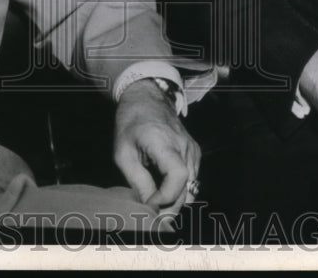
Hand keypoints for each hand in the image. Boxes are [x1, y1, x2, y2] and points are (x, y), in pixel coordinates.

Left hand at [113, 79, 200, 218]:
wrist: (147, 99)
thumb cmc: (131, 124)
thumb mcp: (123, 153)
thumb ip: (137, 181)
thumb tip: (149, 206)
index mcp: (164, 142)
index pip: (178, 177)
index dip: (165, 197)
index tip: (149, 205)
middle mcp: (184, 146)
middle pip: (186, 188)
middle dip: (170, 208)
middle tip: (152, 218)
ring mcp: (192, 149)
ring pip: (191, 187)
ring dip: (175, 201)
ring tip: (156, 205)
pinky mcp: (195, 152)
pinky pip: (192, 179)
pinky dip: (180, 190)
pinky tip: (164, 190)